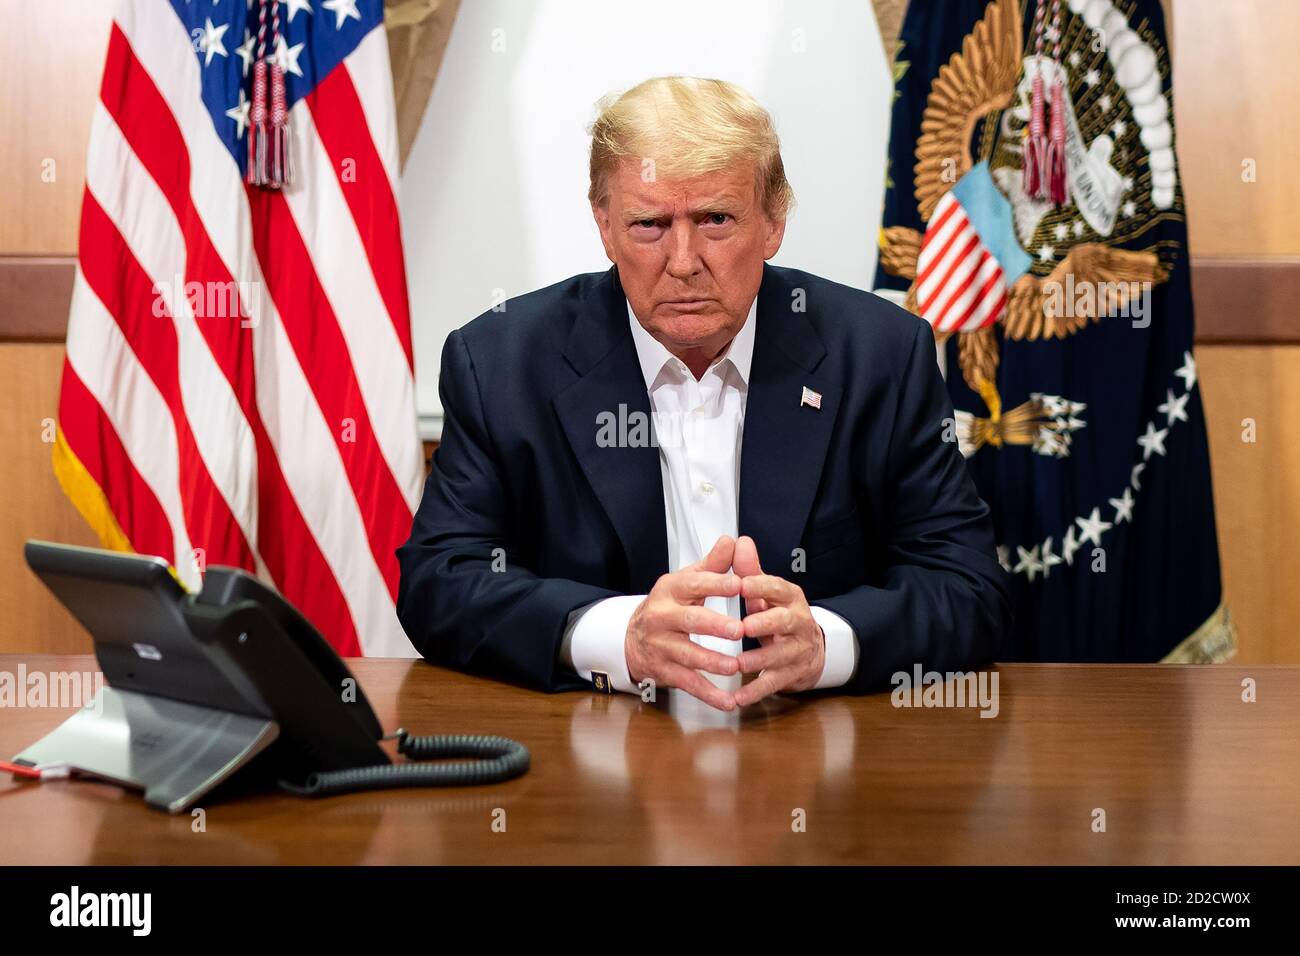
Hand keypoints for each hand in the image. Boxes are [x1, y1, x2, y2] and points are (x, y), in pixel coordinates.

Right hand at [625, 535, 744, 710]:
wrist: (630, 638)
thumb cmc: (668, 606)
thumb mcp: (686, 581)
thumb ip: (712, 565)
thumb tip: (733, 541)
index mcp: (671, 590)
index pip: (694, 584)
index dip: (716, 584)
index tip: (739, 584)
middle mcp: (662, 617)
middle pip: (689, 621)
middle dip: (714, 626)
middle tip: (739, 630)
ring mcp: (661, 646)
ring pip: (688, 655)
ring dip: (713, 663)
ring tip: (736, 667)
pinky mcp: (664, 670)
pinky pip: (688, 683)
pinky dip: (708, 694)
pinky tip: (728, 701)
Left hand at [732, 535, 825, 706]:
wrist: (809, 649)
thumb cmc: (777, 615)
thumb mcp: (765, 592)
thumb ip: (750, 570)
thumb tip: (738, 541)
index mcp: (789, 597)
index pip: (777, 587)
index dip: (760, 585)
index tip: (739, 584)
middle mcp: (798, 621)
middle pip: (785, 621)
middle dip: (765, 623)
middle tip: (743, 626)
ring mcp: (798, 649)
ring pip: (781, 655)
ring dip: (759, 660)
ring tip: (737, 664)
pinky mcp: (793, 673)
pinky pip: (774, 682)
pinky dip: (756, 691)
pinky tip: (737, 698)